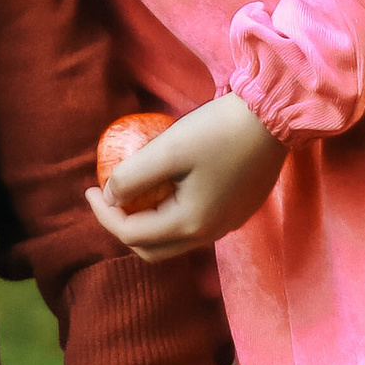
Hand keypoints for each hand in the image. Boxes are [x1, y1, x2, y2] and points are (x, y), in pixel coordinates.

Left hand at [85, 93, 285, 258]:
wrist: (274, 117)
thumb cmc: (219, 131)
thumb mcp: (167, 150)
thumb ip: (132, 176)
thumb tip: (110, 195)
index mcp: (191, 225)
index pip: (132, 235)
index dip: (103, 214)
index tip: (89, 188)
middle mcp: (211, 234)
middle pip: (152, 248)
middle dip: (123, 226)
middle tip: (107, 198)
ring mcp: (228, 224)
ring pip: (174, 237)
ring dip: (147, 221)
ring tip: (133, 191)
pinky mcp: (238, 210)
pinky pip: (194, 222)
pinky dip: (169, 212)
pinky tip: (165, 184)